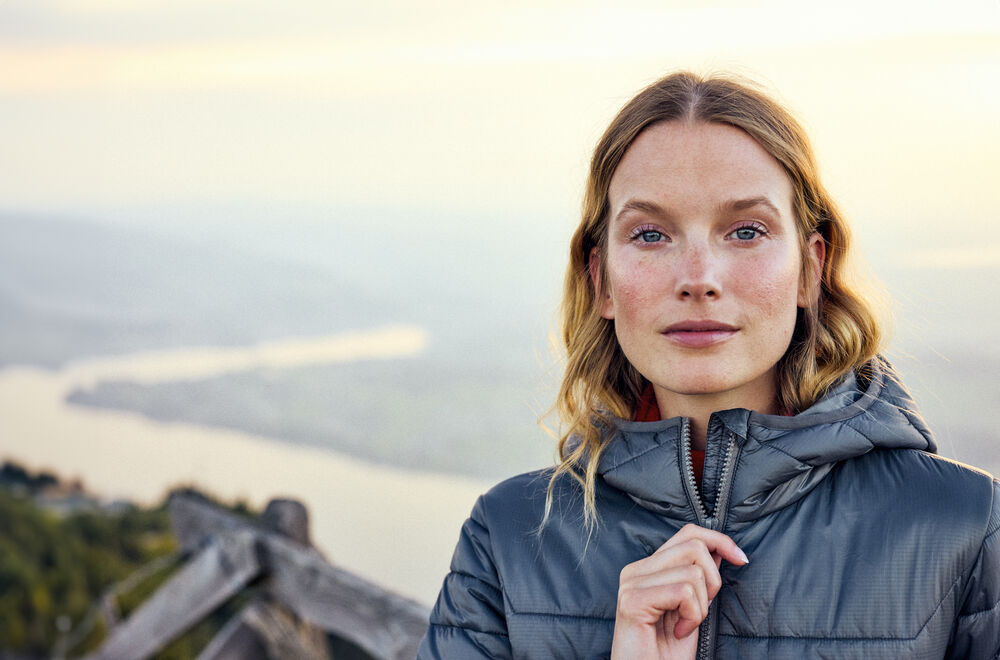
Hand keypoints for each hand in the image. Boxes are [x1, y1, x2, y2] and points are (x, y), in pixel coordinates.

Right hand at [610, 524, 748, 658]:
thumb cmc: (667, 652)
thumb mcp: (691, 608)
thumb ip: (698, 576)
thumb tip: (719, 549)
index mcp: (647, 567)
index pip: (688, 533)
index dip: (719, 540)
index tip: (741, 559)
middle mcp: (635, 570)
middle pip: (694, 547)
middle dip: (712, 581)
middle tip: (699, 612)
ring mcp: (631, 584)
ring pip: (692, 572)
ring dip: (701, 606)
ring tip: (685, 625)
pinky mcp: (632, 601)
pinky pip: (683, 592)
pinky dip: (692, 615)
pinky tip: (680, 631)